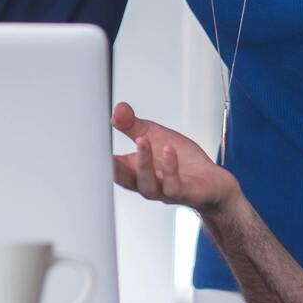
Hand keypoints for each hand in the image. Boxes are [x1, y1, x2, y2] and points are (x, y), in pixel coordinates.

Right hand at [111, 101, 238, 213]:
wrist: (212, 182)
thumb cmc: (182, 162)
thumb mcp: (154, 136)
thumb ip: (133, 125)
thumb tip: (118, 109)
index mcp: (135, 170)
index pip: (111, 167)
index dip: (99, 158)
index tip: (91, 142)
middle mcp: (146, 183)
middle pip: (124, 180)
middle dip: (114, 166)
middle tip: (107, 150)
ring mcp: (163, 191)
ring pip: (147, 184)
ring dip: (143, 162)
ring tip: (142, 140)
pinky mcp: (183, 193)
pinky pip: (173, 185)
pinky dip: (169, 168)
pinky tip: (168, 150)